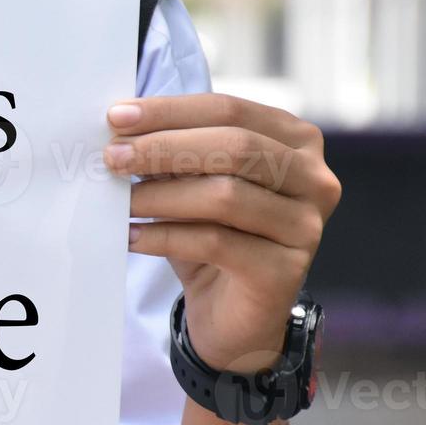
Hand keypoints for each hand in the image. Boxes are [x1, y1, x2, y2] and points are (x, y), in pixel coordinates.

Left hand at [105, 94, 340, 373]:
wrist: (234, 315)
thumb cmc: (213, 236)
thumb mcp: (193, 185)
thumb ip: (173, 153)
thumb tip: (122, 127)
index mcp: (296, 141)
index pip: (229, 110)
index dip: (170, 111)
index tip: (116, 116)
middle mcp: (314, 179)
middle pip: (234, 146)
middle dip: (164, 147)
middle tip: (112, 157)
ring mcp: (306, 226)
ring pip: (225, 195)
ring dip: (160, 195)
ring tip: (119, 202)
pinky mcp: (286, 271)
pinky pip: (215, 242)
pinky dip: (165, 236)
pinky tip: (132, 237)